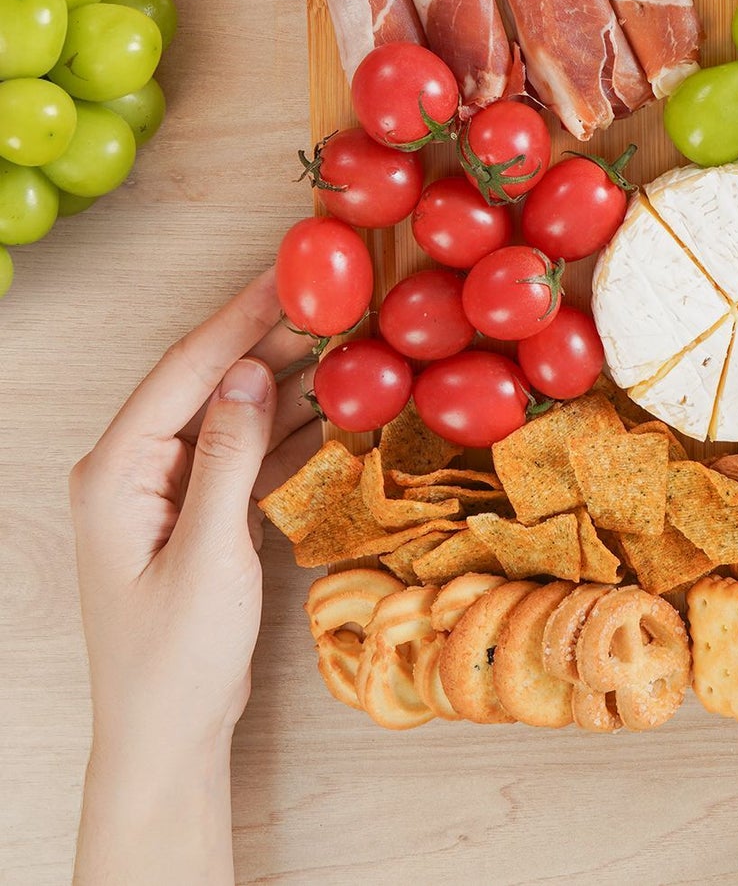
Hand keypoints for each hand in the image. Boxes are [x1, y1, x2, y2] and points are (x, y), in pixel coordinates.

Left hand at [70, 270, 320, 885]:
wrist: (169, 736)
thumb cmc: (175, 657)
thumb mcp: (208, 554)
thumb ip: (228, 458)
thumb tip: (252, 374)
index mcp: (116, 470)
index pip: (185, 369)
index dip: (240, 315)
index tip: (291, 272)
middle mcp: (136, 467)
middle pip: (211, 381)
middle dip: (272, 340)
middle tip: (338, 301)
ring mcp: (168, 489)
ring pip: (235, 413)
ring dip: (290, 382)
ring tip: (350, 346)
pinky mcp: (200, 512)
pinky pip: (248, 452)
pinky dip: (291, 431)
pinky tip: (336, 411)